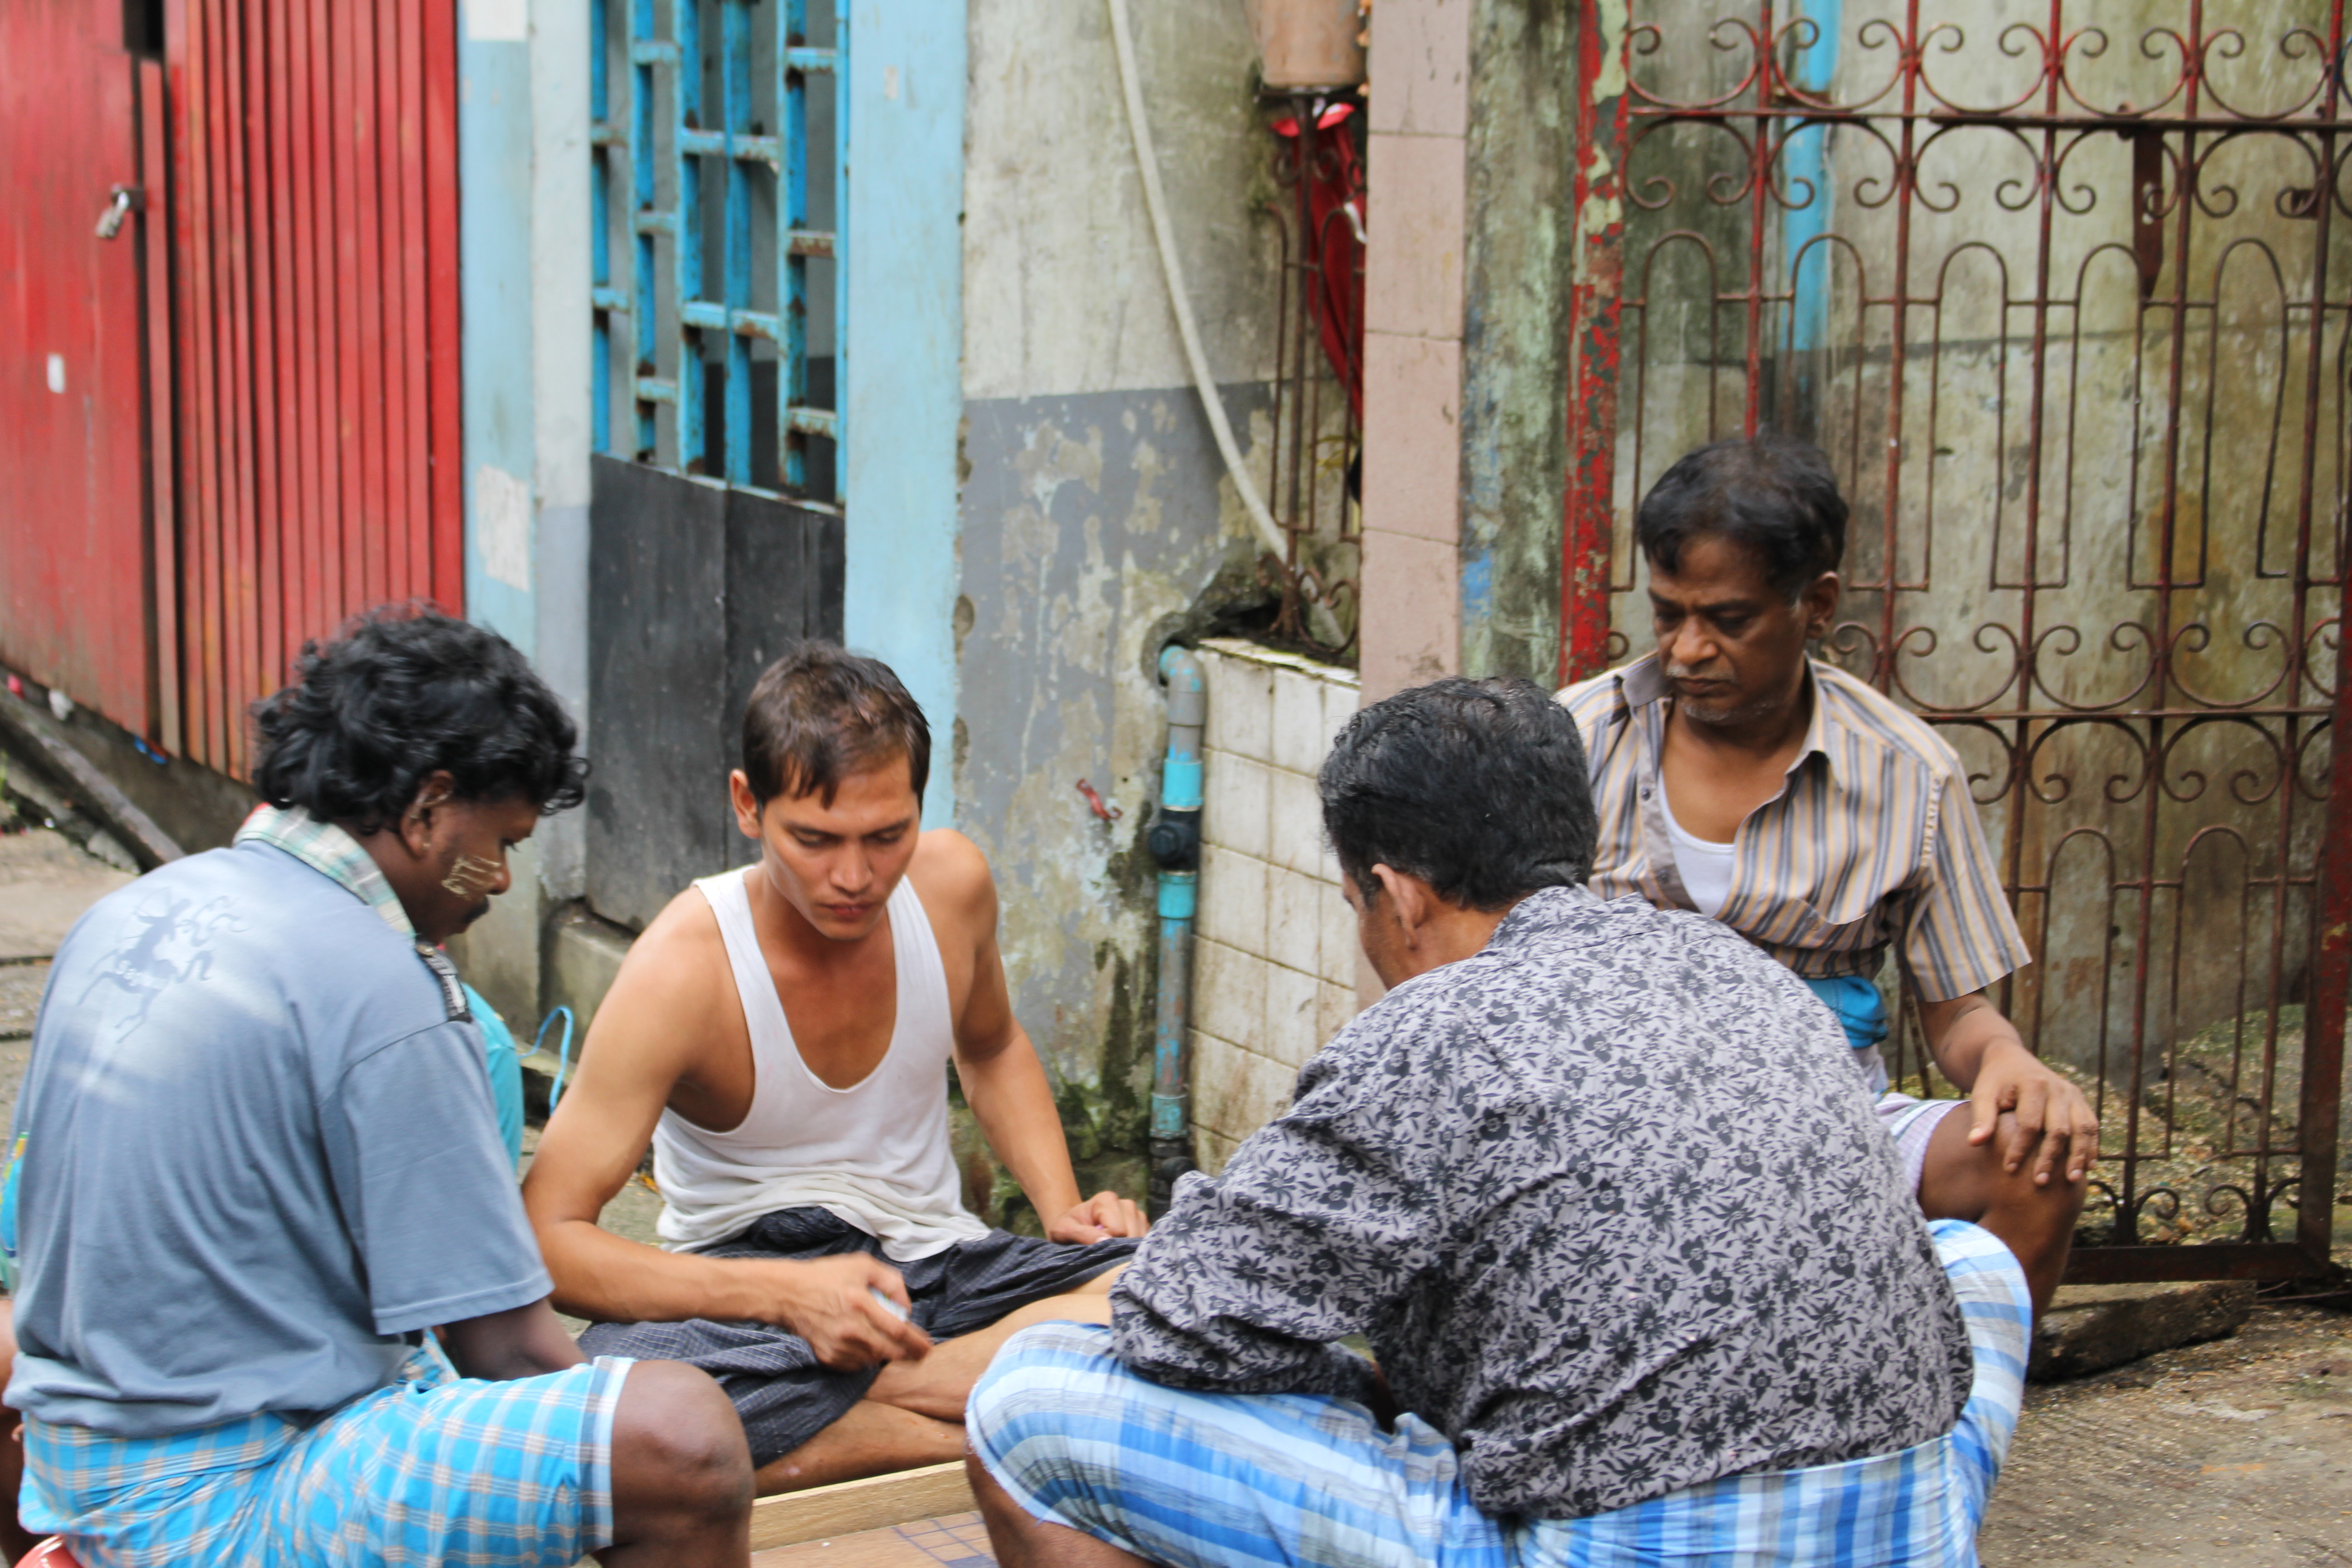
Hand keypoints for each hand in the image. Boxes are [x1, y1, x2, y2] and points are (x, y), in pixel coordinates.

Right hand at [764, 1254, 932, 1369]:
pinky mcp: (828, 1357)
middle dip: (909, 1355)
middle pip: (890, 1352)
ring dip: (885, 1353)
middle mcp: (851, 1329)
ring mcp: (838, 1346)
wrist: (787, 1294)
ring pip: (874, 1359)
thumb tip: (905, 1307)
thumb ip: (891, 1282)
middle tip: (918, 1353)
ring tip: (885, 1340)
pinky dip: (865, 1358)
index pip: (898, 1331)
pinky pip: (856, 1365)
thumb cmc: (827, 1276)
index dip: (917, 1343)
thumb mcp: (862, 1265)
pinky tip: (864, 1343)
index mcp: (861, 1303)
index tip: (928, 1346)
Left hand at [1046, 1190, 1148, 1243]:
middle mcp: (1125, 1203)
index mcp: (1106, 1200)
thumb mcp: (1063, 1230)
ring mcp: (1137, 1214)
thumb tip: (1106, 1241)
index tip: (1094, 1247)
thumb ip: (1081, 1234)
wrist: (1074, 1227)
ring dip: (1127, 1250)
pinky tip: (1120, 1250)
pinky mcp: (1143, 1225)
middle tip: (1102, 1251)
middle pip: (1132, 1234)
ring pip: (1141, 1238)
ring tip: (1110, 1249)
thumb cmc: (1067, 1227)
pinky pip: (1146, 1241)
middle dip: (1118, 1247)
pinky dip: (1134, 1250)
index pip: (1118, 1230)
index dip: (1107, 1243)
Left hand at [1966, 1040, 2097, 1185]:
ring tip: (2071, 1181)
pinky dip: (2091, 1147)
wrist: (2011, 1060)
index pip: (2029, 1124)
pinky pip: (2092, 1126)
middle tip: (2040, 1182)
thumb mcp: (1983, 1094)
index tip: (2009, 1169)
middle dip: (2050, 1158)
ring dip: (2079, 1156)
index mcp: (2033, 1085)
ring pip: (2083, 1129)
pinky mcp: (2080, 1101)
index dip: (2020, 1148)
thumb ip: (1982, 1118)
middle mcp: (2058, 1088)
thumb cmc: (1994, 1082)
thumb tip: (1974, 1143)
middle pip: (2059, 1129)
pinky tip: (2088, 1167)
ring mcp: (2073, 1094)